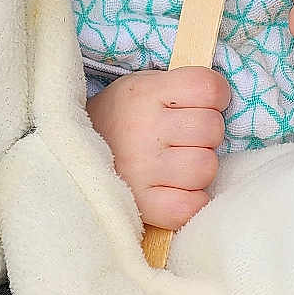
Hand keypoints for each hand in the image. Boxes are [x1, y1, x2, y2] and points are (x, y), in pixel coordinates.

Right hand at [86, 66, 229, 230]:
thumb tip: (227, 97)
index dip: (215, 97)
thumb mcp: (141, 87)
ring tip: (175, 165)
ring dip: (198, 169)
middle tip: (181, 138)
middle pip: (213, 129)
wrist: (66, 155)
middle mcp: (142, 129)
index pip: (210, 88)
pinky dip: (191, 201)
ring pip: (206, 168)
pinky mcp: (142, 206)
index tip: (199, 105)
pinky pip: (191, 207)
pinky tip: (175, 190)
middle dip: (204, 135)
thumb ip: (181, 87)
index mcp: (144, 93)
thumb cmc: (119, 120)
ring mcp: (141, 169)